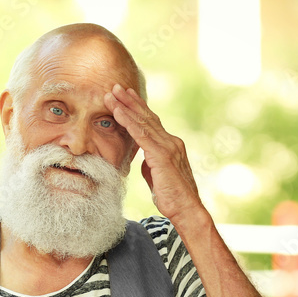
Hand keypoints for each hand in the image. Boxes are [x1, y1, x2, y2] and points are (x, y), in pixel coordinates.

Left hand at [104, 84, 206, 225]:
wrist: (186, 209)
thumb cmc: (172, 197)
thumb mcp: (158, 175)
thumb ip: (151, 163)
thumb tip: (144, 158)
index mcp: (170, 145)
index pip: (152, 123)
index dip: (138, 109)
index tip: (126, 97)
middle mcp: (171, 142)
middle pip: (147, 117)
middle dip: (130, 101)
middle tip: (116, 87)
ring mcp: (168, 147)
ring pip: (143, 122)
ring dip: (125, 107)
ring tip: (111, 94)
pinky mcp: (162, 156)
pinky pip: (141, 135)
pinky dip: (128, 121)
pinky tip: (118, 112)